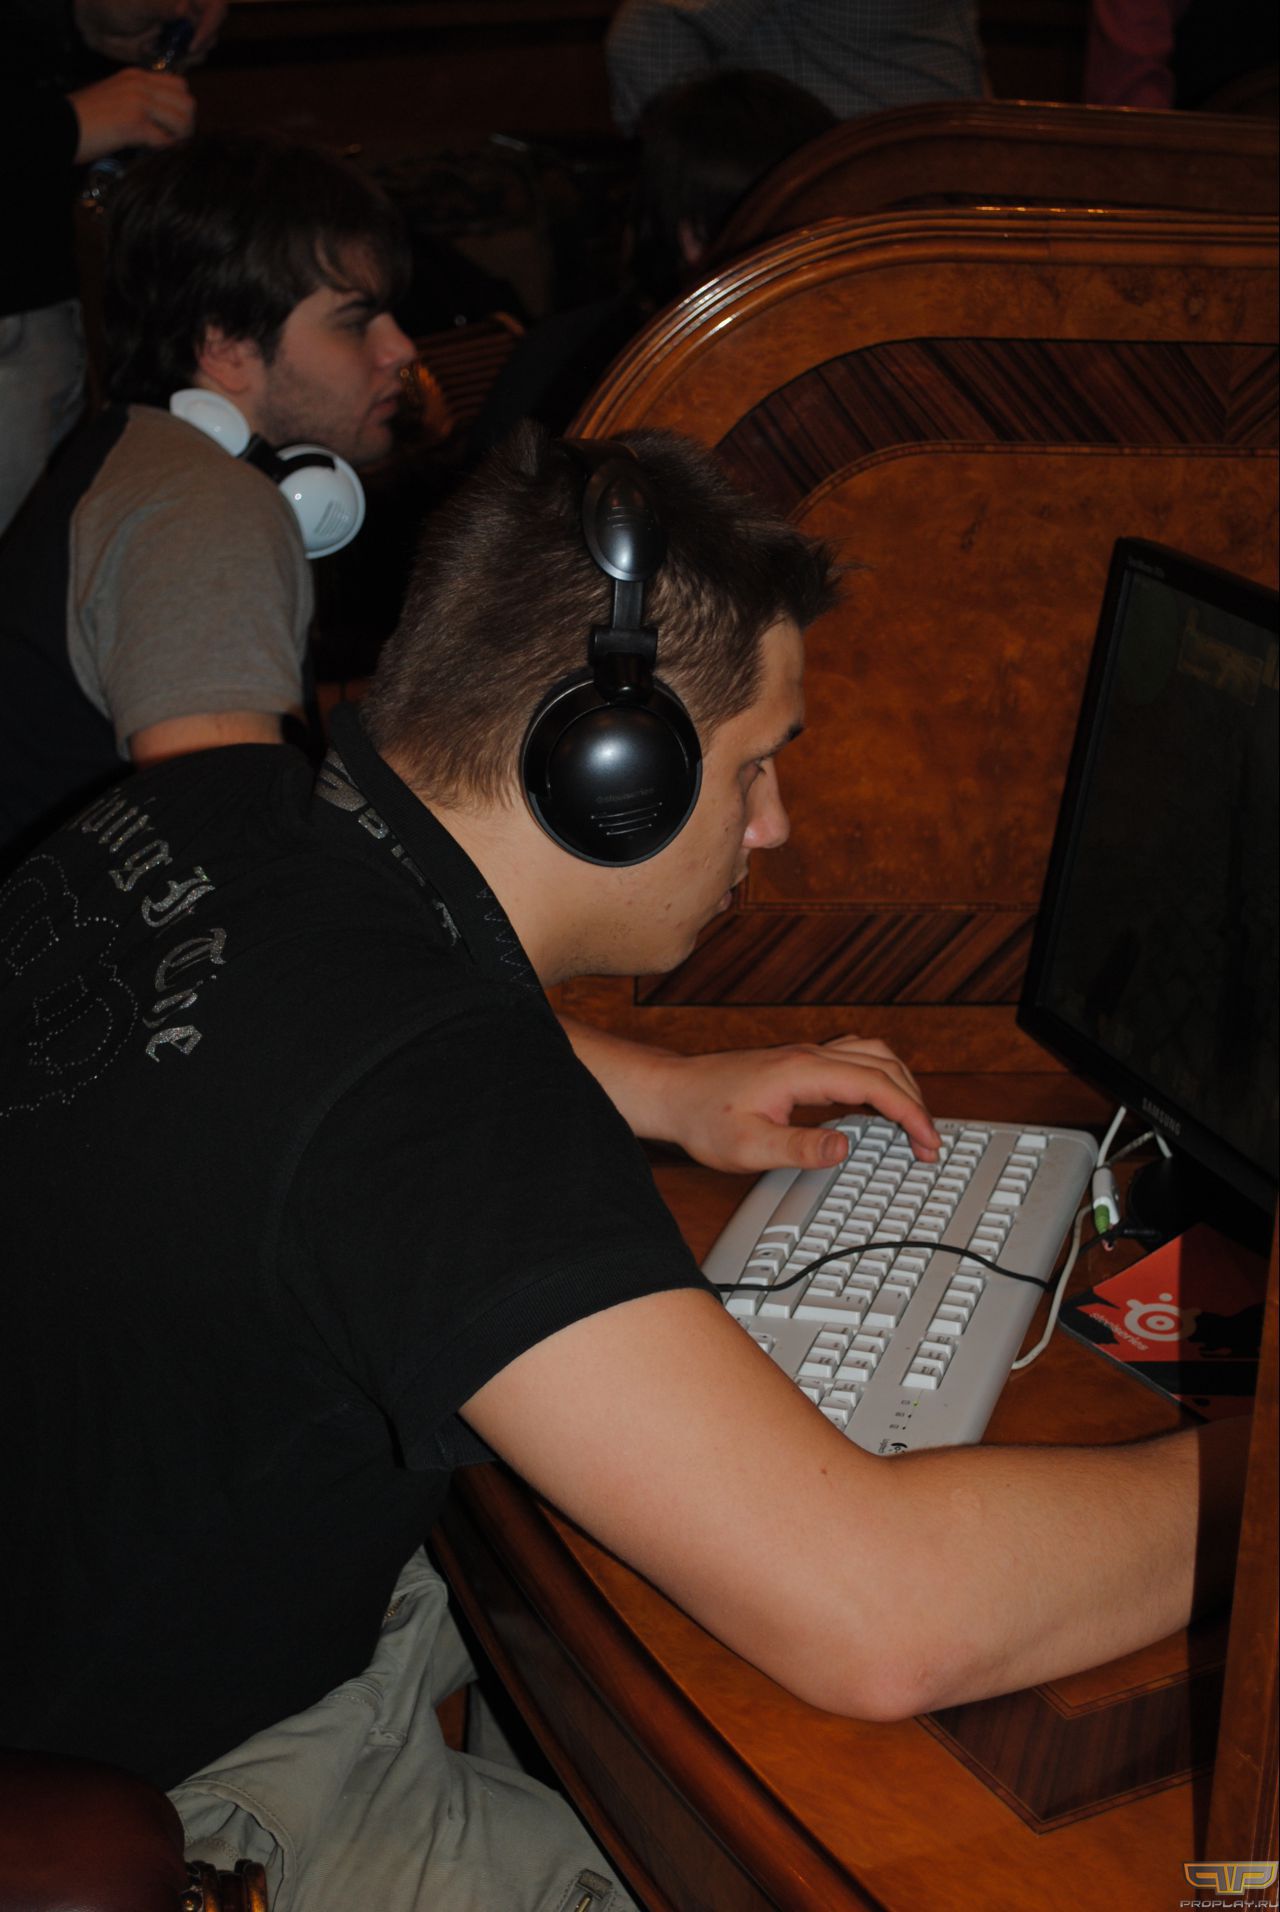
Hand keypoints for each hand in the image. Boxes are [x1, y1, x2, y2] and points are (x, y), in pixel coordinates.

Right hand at [70, 68, 194, 162]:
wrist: (59, 126)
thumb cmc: (85, 119)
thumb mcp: (116, 97)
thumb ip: (141, 100)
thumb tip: (168, 120)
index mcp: (136, 76)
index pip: (180, 85)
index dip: (182, 108)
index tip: (172, 125)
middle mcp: (139, 84)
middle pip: (187, 102)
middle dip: (186, 125)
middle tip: (174, 140)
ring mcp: (137, 102)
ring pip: (182, 120)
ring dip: (178, 139)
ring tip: (164, 147)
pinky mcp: (134, 123)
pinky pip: (165, 139)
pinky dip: (163, 150)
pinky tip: (152, 152)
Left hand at [74, 0, 226, 65]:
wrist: (95, 22)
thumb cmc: (113, 3)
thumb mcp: (138, 4)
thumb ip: (163, 6)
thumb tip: (184, 6)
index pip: (215, 7)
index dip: (211, 25)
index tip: (194, 42)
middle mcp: (185, 13)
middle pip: (211, 31)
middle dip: (199, 45)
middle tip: (179, 53)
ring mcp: (179, 32)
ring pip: (200, 49)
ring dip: (187, 58)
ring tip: (162, 54)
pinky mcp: (171, 49)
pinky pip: (184, 63)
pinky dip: (175, 66)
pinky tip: (157, 60)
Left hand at [656, 1035, 940, 1172]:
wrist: (672, 1092)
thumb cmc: (703, 1118)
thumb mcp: (748, 1147)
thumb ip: (799, 1147)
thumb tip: (846, 1146)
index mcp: (802, 1072)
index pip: (876, 1085)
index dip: (910, 1114)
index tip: (929, 1143)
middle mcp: (809, 1055)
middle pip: (884, 1065)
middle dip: (915, 1103)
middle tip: (929, 1144)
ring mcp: (805, 1055)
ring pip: (872, 1054)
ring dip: (901, 1084)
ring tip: (914, 1122)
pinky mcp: (798, 1062)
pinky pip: (854, 1058)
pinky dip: (880, 1077)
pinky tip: (879, 1103)